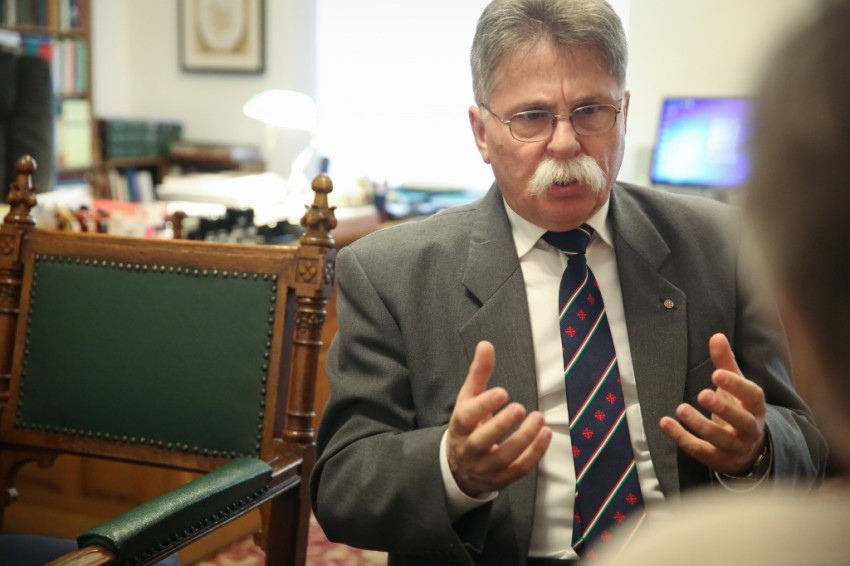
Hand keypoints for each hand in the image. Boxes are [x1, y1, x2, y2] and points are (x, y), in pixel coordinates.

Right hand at [446, 341, 551, 495]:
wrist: (459, 466)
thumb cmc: (469, 424)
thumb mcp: (469, 398)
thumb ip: (479, 373)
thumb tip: (486, 344)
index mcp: (459, 427)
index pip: (467, 417)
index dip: (484, 406)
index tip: (503, 393)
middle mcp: (469, 449)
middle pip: (483, 441)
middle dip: (502, 425)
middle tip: (521, 408)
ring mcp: (485, 467)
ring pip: (504, 457)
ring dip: (524, 438)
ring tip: (539, 418)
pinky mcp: (501, 479)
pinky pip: (519, 469)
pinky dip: (535, 453)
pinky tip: (545, 434)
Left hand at [660, 333, 766, 474]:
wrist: (746, 449)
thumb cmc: (738, 408)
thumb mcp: (734, 387)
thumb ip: (725, 363)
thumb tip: (716, 336)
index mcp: (755, 407)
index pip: (752, 396)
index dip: (736, 385)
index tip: (716, 374)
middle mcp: (750, 429)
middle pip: (742, 421)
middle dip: (723, 408)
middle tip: (702, 394)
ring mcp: (735, 447)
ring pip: (720, 440)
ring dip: (700, 425)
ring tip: (680, 409)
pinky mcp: (717, 460)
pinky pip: (699, 451)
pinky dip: (681, 438)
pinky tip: (665, 423)